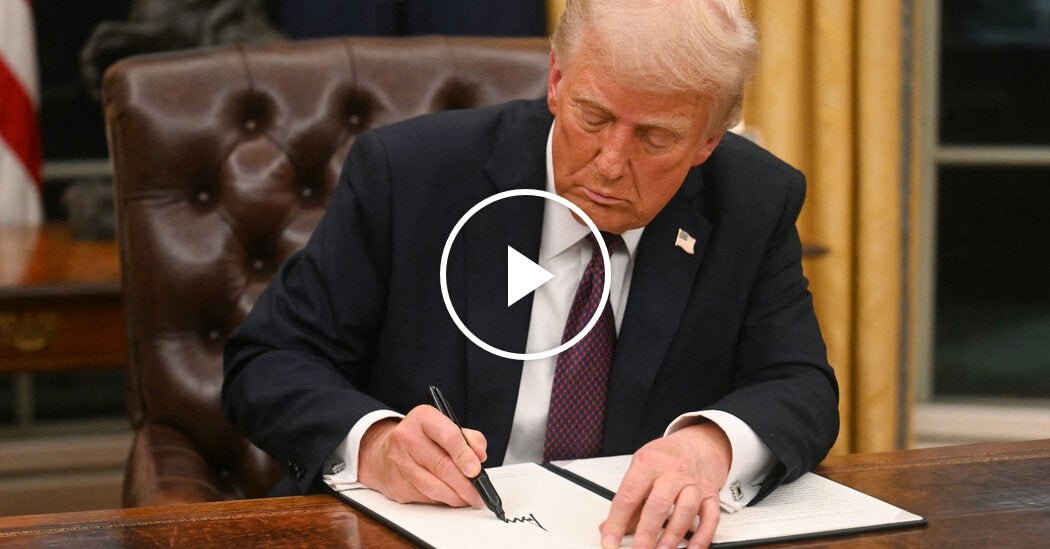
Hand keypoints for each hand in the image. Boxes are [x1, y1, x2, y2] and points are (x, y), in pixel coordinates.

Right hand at [357, 404, 487, 506]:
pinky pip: (424, 497)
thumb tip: (479, 457)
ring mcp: (399, 462)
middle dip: (465, 484)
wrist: (383, 451)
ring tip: (467, 498)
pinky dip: (441, 500)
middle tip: (478, 493)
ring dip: (455, 497)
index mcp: (423, 418)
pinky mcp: (396, 483)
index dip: (465, 455)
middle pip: (442, 466)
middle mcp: (407, 437)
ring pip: (433, 486)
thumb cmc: (421, 438)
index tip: (477, 470)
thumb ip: (468, 438)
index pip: (449, 436)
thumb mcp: (445, 426)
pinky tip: (449, 497)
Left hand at [600, 422, 731, 548]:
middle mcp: (672, 472)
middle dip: (646, 533)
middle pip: (657, 505)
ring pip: (685, 511)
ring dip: (672, 536)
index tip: (610, 541)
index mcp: (648, 463)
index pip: (628, 496)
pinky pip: (710, 517)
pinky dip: (702, 536)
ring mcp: (693, 483)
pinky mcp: (710, 494)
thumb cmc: (667, 456)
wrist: (699, 442)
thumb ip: (628, 497)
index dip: (617, 522)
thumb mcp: (641, 467)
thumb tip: (609, 526)